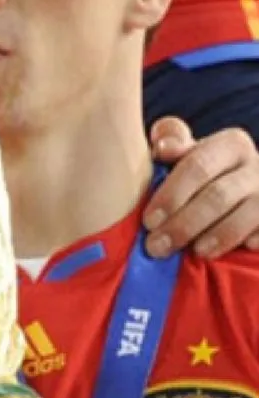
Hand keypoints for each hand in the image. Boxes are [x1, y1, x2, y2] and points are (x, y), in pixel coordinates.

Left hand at [144, 118, 258, 257]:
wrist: (249, 194)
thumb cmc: (208, 176)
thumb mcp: (191, 154)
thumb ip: (173, 142)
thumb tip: (162, 146)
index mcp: (230, 145)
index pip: (197, 166)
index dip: (171, 195)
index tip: (149, 221)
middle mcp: (255, 166)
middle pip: (217, 195)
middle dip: (184, 224)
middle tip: (157, 246)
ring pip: (242, 218)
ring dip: (214, 237)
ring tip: (192, 252)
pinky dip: (243, 244)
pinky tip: (221, 255)